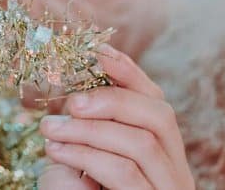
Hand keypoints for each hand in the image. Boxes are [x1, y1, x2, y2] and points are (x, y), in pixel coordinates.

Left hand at [37, 44, 193, 188]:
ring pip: (141, 144)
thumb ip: (86, 128)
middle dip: (112, 99)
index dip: (129, 72)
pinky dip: (86, 154)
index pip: (157, 102)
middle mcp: (175, 174)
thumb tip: (69, 83)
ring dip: (89, 129)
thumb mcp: (83, 158)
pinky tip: (55, 150)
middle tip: (69, 101)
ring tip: (49, 128)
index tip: (96, 50)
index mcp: (162, 155)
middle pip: (161, 116)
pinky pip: (124, 173)